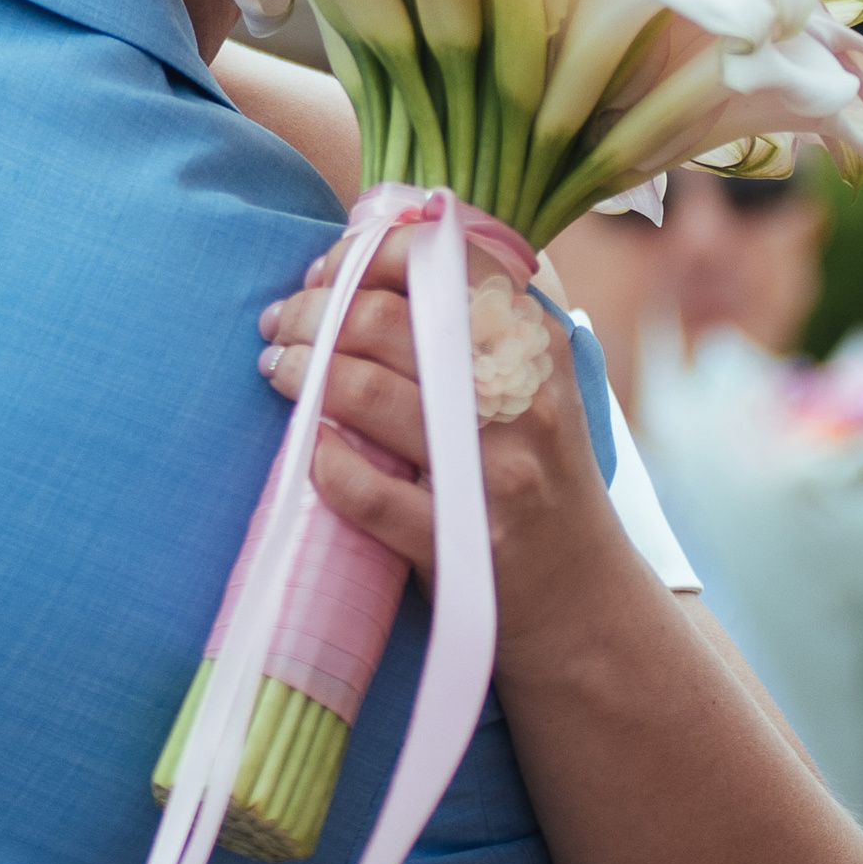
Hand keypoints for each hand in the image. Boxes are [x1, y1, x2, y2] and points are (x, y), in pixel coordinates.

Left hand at [257, 228, 627, 674]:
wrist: (585, 611)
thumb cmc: (540, 485)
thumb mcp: (535, 393)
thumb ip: (476, 329)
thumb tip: (376, 256)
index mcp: (539, 351)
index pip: (451, 263)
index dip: (372, 252)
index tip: (329, 268)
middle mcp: (523, 403)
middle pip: (388, 320)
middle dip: (313, 310)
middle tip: (281, 319)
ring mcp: (493, 474)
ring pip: (365, 390)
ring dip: (300, 369)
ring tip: (277, 366)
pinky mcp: (459, 542)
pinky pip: (364, 488)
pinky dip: (321, 459)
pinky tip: (306, 446)